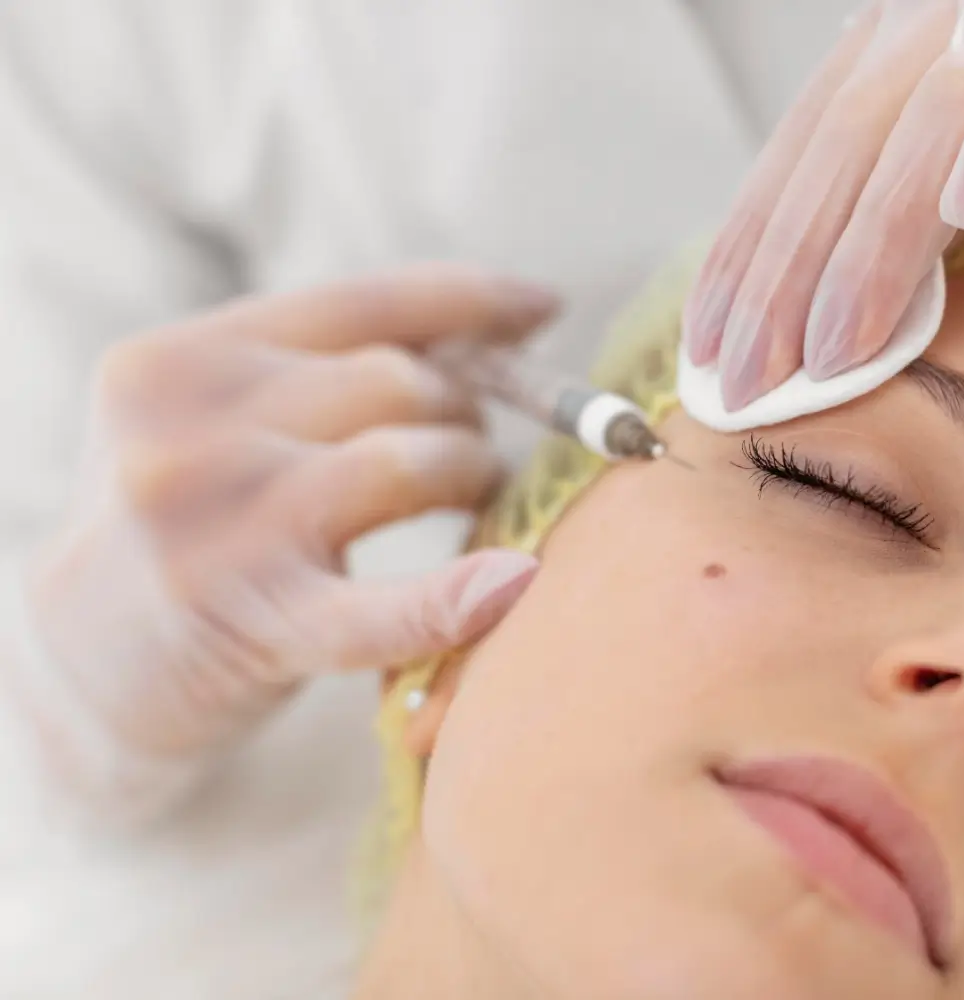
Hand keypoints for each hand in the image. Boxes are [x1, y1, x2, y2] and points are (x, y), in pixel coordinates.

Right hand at [25, 267, 552, 758]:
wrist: (80, 666)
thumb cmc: (188, 525)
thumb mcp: (210, 422)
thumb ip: (321, 371)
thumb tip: (493, 328)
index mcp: (179, 362)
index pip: (358, 304)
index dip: (469, 300)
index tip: (542, 307)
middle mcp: (185, 432)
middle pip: (393, 382)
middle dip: (463, 408)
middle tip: (474, 445)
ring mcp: (214, 529)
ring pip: (403, 463)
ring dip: (469, 473)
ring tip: (475, 493)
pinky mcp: (251, 625)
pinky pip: (379, 606)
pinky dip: (457, 596)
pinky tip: (515, 583)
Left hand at [684, 0, 963, 407]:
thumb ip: (907, 247)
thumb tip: (802, 341)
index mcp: (911, 50)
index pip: (807, 154)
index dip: (754, 257)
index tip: (716, 360)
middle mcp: (963, 10)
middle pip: (849, 136)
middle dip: (793, 268)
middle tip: (757, 379)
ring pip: (936, 107)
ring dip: (878, 233)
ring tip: (840, 345)